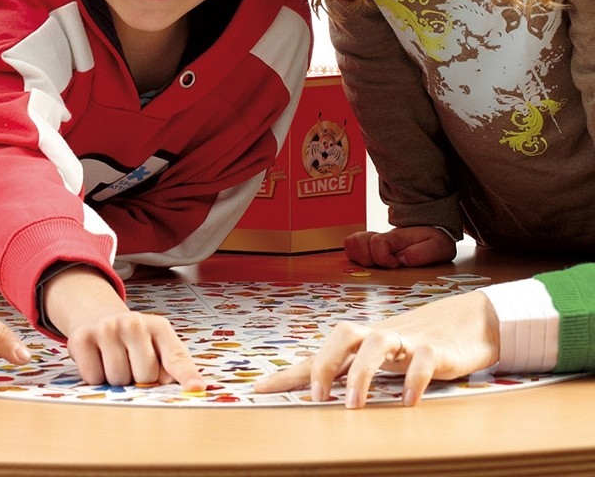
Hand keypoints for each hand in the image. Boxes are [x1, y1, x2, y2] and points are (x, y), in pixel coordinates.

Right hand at [44, 266, 203, 390]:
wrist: (99, 320)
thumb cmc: (135, 343)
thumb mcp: (158, 347)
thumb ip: (172, 368)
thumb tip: (190, 389)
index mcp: (158, 327)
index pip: (175, 356)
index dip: (186, 375)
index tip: (196, 389)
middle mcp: (133, 323)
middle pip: (144, 376)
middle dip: (138, 380)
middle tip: (131, 366)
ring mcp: (106, 328)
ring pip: (117, 379)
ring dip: (116, 381)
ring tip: (115, 363)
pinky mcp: (81, 338)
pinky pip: (93, 377)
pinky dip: (95, 378)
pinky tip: (98, 361)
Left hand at [253, 289, 499, 407]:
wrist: (467, 321)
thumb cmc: (415, 344)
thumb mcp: (378, 359)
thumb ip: (349, 372)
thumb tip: (313, 390)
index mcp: (360, 342)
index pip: (318, 354)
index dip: (290, 372)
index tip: (260, 389)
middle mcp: (378, 336)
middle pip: (343, 334)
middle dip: (325, 364)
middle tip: (316, 399)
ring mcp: (407, 339)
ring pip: (376, 343)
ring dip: (361, 374)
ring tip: (354, 406)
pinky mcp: (436, 349)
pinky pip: (422, 361)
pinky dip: (413, 380)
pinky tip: (407, 402)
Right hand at [344, 226, 456, 267]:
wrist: (432, 230)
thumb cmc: (434, 241)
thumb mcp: (438, 246)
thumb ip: (423, 253)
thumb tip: (402, 260)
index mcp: (396, 237)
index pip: (377, 242)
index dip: (383, 257)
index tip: (396, 264)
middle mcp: (380, 238)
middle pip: (357, 242)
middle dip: (368, 259)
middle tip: (385, 265)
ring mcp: (372, 242)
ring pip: (350, 243)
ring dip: (359, 257)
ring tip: (376, 265)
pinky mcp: (368, 247)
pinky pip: (350, 247)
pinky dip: (355, 256)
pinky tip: (371, 264)